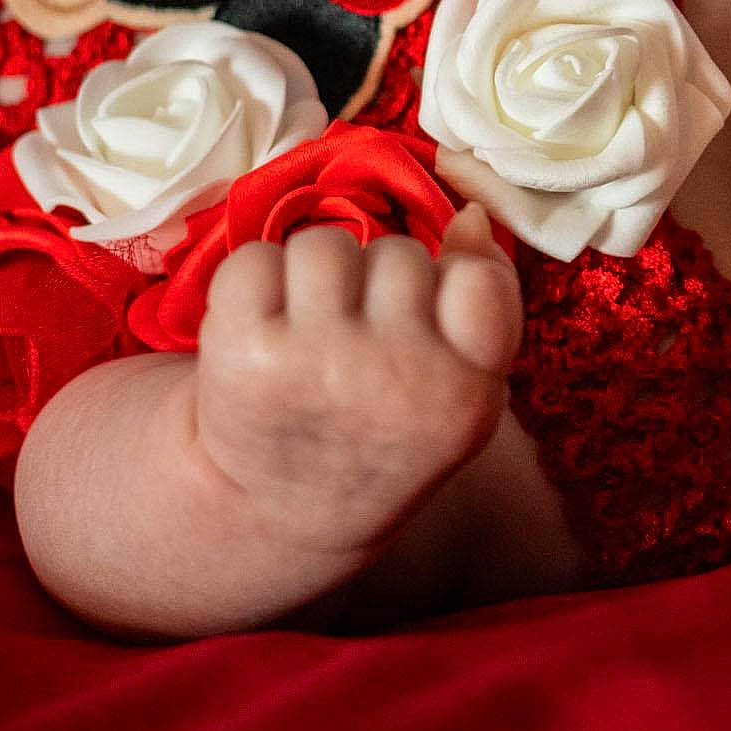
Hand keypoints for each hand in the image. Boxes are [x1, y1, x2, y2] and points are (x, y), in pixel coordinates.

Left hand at [192, 206, 522, 556]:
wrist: (275, 513)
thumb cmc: (384, 434)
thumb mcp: (461, 391)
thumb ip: (486, 307)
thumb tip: (470, 217)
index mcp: (463, 393)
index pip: (480, 279)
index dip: (453, 278)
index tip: (426, 318)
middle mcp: (397, 374)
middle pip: (400, 254)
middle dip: (376, 280)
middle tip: (358, 338)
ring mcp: (319, 360)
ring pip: (327, 245)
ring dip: (314, 274)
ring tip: (308, 325)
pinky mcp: (245, 349)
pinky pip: (256, 259)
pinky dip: (254, 283)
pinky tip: (262, 327)